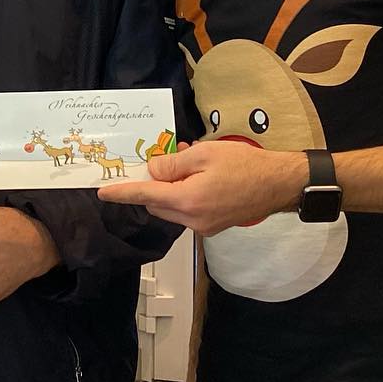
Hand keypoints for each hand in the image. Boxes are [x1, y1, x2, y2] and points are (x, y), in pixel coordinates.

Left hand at [96, 142, 302, 234]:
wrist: (279, 184)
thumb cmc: (244, 164)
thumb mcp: (204, 154)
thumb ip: (172, 164)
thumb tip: (152, 171)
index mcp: (188, 201)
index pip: (146, 196)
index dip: (123, 193)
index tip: (103, 192)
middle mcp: (193, 220)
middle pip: (157, 204)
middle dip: (154, 184)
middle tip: (166, 158)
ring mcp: (204, 226)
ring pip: (172, 208)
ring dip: (170, 189)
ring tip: (187, 162)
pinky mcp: (214, 227)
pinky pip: (188, 212)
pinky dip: (184, 196)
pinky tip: (198, 176)